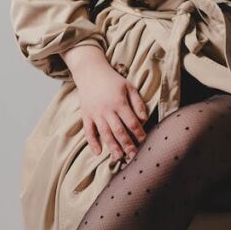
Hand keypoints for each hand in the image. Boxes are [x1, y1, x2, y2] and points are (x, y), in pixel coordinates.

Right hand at [63, 47, 149, 161]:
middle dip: (127, 144)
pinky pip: (88, 131)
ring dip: (112, 146)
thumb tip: (144, 119)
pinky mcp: (86, 115)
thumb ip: (137, 103)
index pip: (132, 122)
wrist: (90, 72)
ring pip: (104, 133)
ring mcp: (95, 113)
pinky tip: (98, 152)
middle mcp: (107, 110)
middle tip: (133, 156)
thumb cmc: (112, 80)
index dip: (139, 133)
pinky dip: (92, 142)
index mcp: (119, 102)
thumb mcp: (129, 87)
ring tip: (118, 158)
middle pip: (119, 131)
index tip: (144, 142)